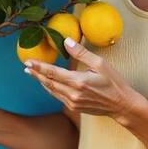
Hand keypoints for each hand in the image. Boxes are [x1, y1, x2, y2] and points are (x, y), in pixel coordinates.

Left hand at [23, 37, 141, 122]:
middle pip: (49, 82)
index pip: (53, 73)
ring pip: (52, 90)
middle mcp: (73, 94)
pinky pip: (58, 96)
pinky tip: (48, 83)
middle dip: (36, 74)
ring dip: (42, 81)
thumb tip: (67, 41)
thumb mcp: (100, 63)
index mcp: (78, 81)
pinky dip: (51, 88)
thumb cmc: (113, 83)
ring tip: (33, 73)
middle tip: (26, 66)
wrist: (121, 105)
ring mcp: (72, 102)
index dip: (39, 67)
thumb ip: (81, 53)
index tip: (28, 61)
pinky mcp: (74, 107)